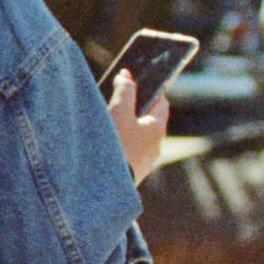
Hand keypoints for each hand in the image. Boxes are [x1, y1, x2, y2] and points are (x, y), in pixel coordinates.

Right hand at [108, 71, 169, 185]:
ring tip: (105, 121)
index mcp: (157, 128)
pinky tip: (103, 143)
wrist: (104, 186)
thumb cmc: (114, 145)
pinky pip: (127, 152)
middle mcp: (155, 145)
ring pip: (137, 137)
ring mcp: (144, 161)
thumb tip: (127, 76)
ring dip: (125, 128)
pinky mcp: (131, 173)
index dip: (149, 90)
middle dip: (134, 109)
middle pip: (148, 120)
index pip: (160, 102)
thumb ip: (125, 92)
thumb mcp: (118, 112)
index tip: (135, 82)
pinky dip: (119, 143)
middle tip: (116, 99)